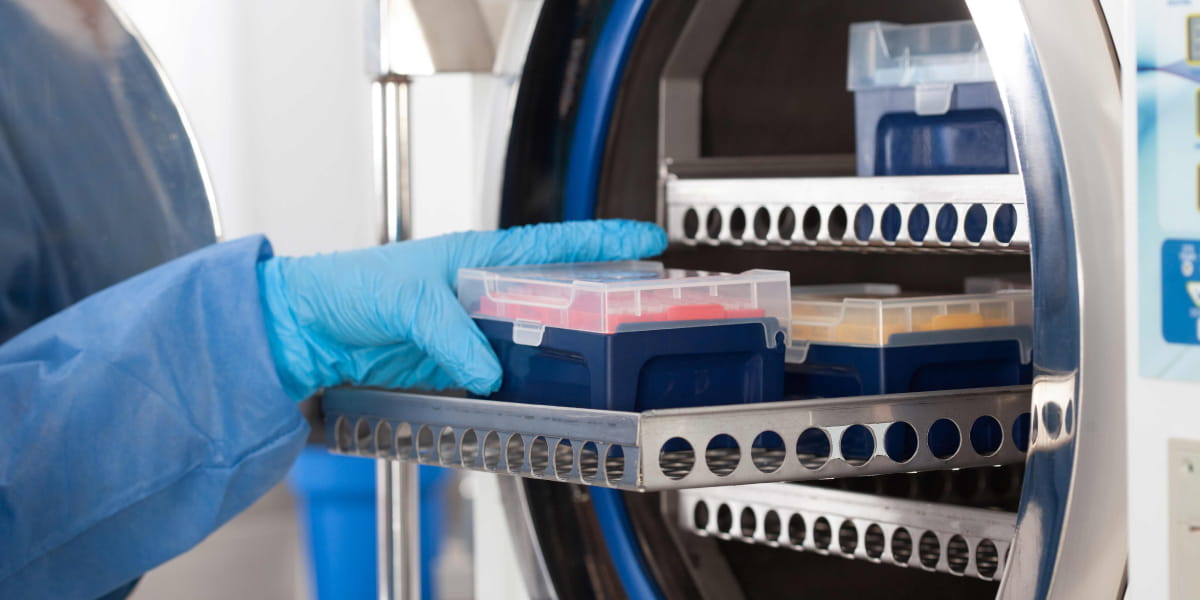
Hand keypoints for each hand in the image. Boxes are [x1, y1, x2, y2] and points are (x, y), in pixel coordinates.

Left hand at [257, 220, 666, 399]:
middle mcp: (481, 291)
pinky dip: (526, 388)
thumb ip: (451, 334)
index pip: (554, 245)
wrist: (307, 332)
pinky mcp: (458, 366)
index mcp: (477, 255)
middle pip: (556, 294)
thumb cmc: (346, 287)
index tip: (646, 241)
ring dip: (565, 352)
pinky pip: (505, 376)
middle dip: (600, 299)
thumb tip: (489, 370)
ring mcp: (473, 331)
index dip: (603, 242)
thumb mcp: (406, 300)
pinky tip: (546, 399)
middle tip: (643, 310)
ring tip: (604, 365)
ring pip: (536, 340)